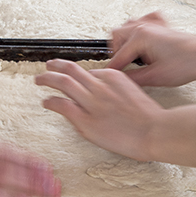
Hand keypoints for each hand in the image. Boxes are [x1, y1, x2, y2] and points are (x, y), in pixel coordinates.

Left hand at [35, 60, 165, 161]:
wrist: (155, 131)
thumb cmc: (151, 118)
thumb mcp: (137, 93)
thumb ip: (121, 89)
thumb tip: (110, 92)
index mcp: (114, 77)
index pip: (92, 72)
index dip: (81, 76)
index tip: (76, 79)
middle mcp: (100, 85)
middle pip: (72, 70)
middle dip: (57, 66)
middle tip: (49, 65)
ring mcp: (92, 102)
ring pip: (62, 82)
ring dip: (47, 79)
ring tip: (40, 80)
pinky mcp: (85, 120)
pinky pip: (61, 105)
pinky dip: (50, 101)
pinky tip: (46, 102)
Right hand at [109, 12, 195, 86]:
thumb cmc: (187, 64)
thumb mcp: (155, 77)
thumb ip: (133, 78)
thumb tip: (120, 79)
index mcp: (141, 37)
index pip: (119, 56)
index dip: (113, 70)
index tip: (108, 77)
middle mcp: (145, 26)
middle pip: (117, 35)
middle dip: (116, 52)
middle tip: (122, 66)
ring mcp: (154, 24)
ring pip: (128, 26)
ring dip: (125, 40)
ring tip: (131, 56)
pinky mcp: (162, 25)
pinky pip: (144, 21)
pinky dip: (140, 29)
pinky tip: (144, 40)